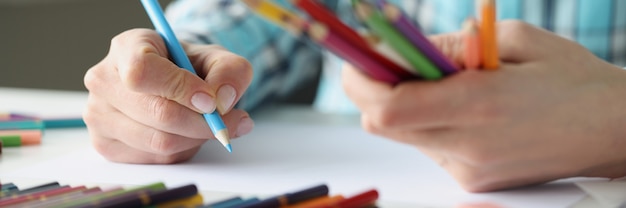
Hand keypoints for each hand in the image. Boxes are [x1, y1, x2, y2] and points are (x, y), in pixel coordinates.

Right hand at [83, 29, 253, 163]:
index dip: (180, 88)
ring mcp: (98, 115)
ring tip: (211, 126)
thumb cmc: (189, 67)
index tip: (210, 100)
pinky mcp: (105, 144)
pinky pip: (155, 158)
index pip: (143, 72)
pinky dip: (182, 151)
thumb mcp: (216, 58)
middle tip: (232, 123)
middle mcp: (103, 80)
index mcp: (126, 47)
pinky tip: (187, 135)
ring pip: (159, 141)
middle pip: (157, 113)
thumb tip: (222, 101)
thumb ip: (229, 72)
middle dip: (202, 123)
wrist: (171, 82)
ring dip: (195, 139)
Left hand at [343, 20, 625, 191]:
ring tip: (436, 82)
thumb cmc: (571, 77)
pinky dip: (428, 124)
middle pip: (383, 126)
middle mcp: (468, 146)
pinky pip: (429, 148)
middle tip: (382, 62)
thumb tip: (404, 49)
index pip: (389, 108)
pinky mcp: (473, 182)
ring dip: (402, 106)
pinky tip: (460, 109)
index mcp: (479, 105)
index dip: (360, 82)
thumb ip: (450, 44)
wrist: (614, 131)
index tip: (354, 59)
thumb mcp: (514, 40)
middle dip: (372, 90)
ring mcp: (469, 170)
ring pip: (405, 136)